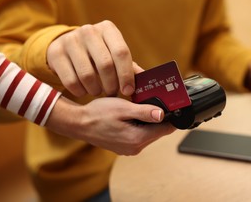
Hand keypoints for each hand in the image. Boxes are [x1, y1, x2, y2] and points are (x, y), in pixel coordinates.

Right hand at [46, 97, 175, 154]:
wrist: (78, 123)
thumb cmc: (97, 114)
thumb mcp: (123, 108)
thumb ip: (144, 112)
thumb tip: (163, 114)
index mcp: (137, 139)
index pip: (165, 129)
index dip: (170, 116)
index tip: (171, 105)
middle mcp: (135, 147)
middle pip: (158, 131)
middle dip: (157, 117)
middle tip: (150, 102)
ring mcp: (129, 149)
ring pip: (149, 133)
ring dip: (147, 120)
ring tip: (137, 107)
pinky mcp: (124, 146)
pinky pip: (139, 135)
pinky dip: (138, 125)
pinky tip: (130, 115)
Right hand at [47, 20, 136, 96]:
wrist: (65, 46)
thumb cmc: (98, 53)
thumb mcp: (113, 54)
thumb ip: (129, 67)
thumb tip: (147, 81)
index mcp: (108, 29)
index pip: (121, 52)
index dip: (126, 75)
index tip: (128, 91)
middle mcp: (89, 30)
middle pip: (105, 64)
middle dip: (111, 85)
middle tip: (113, 93)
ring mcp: (70, 40)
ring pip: (87, 75)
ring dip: (96, 90)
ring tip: (98, 92)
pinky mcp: (55, 53)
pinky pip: (71, 81)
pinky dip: (80, 91)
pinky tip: (84, 91)